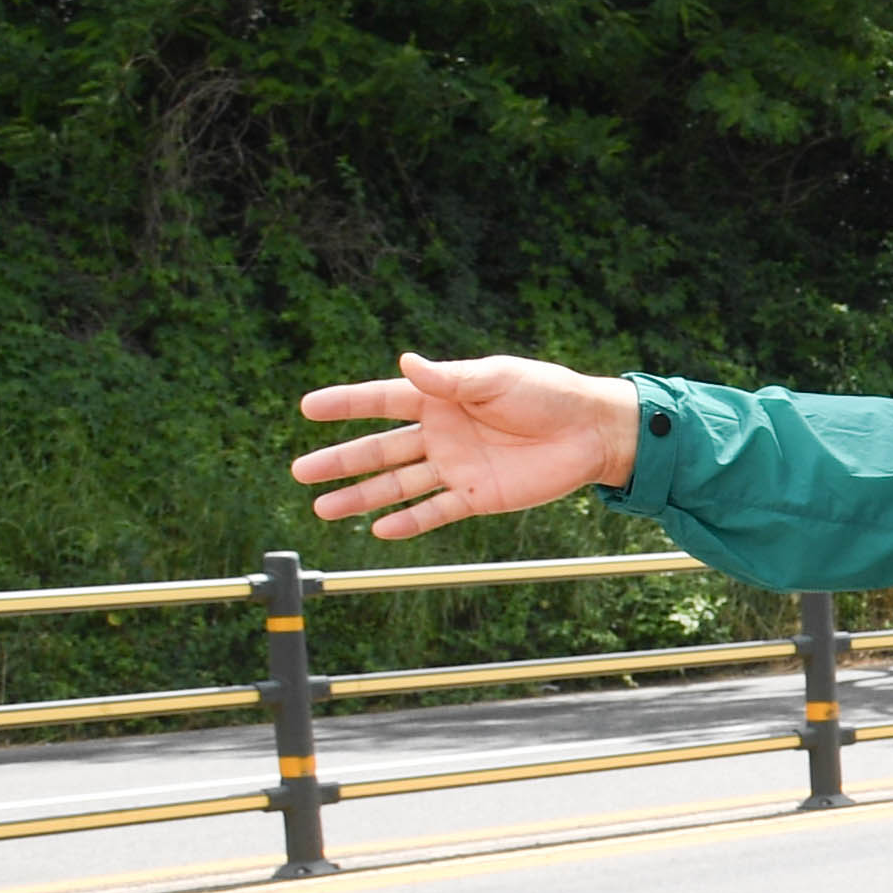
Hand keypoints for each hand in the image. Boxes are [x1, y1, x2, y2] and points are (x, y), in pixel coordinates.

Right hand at [293, 352, 643, 538]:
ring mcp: (456, 466)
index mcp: (442, 397)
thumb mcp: (497, 378)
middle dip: (340, 461)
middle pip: (380, 450)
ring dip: (362, 497)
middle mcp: (441, 433)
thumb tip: (406, 362)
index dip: (346, 404)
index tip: (307, 408)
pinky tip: (379, 530)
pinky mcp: (478, 495)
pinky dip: (409, 522)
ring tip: (323, 509)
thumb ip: (451, 379)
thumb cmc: (548, 393)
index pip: (383, 400)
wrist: (593, 431)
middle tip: (300, 472)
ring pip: (398, 485)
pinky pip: (436, 511)